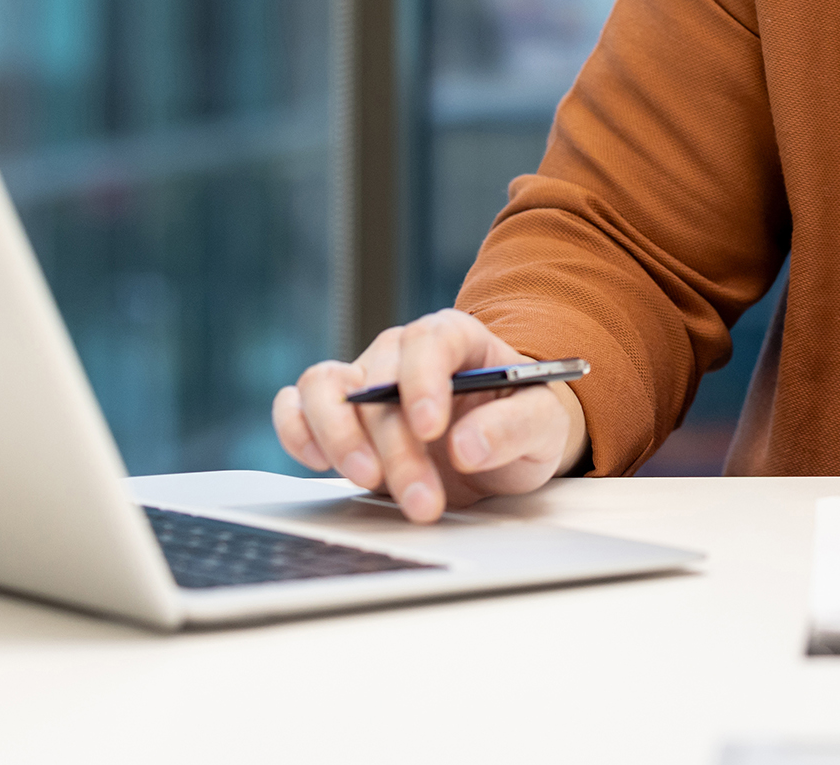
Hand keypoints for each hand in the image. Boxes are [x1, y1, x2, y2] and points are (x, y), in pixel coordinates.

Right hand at [272, 309, 589, 522]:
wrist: (501, 449)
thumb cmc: (521, 424)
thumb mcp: (542, 428)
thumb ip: (514, 429)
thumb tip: (467, 446)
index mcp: (457, 338)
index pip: (429, 341)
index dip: (424, 382)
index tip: (432, 430)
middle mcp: (403, 354)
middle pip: (379, 383)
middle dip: (398, 448)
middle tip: (424, 501)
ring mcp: (365, 381)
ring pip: (324, 388)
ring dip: (340, 439)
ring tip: (370, 482)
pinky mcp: (338, 416)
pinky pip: (296, 407)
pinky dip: (297, 432)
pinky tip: (319, 462)